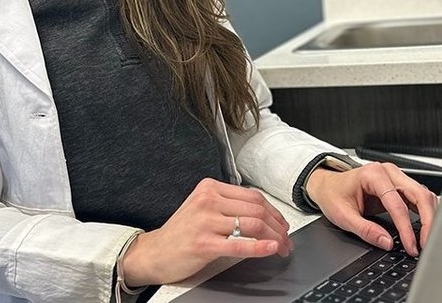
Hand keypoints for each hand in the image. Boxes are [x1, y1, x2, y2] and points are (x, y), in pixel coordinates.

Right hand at [120, 178, 293, 285]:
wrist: (154, 252)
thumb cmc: (181, 232)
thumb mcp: (203, 208)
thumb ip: (228, 205)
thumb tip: (262, 213)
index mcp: (210, 188)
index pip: (252, 196)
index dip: (274, 211)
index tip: (282, 224)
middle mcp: (208, 200)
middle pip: (256, 209)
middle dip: (278, 226)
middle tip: (287, 239)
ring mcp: (205, 221)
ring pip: (252, 224)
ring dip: (274, 237)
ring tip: (282, 247)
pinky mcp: (204, 243)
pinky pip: (238, 244)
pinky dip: (259, 247)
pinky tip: (271, 248)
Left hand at [305, 162, 437, 256]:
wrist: (327, 185)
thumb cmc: (333, 194)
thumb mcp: (343, 216)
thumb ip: (365, 230)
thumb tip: (387, 243)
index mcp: (373, 175)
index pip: (398, 203)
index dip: (406, 228)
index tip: (411, 246)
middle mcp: (388, 172)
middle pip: (419, 194)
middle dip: (428, 222)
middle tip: (426, 245)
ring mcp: (395, 177)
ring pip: (423, 195)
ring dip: (429, 218)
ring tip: (427, 240)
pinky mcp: (399, 185)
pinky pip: (418, 198)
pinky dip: (425, 214)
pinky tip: (424, 230)